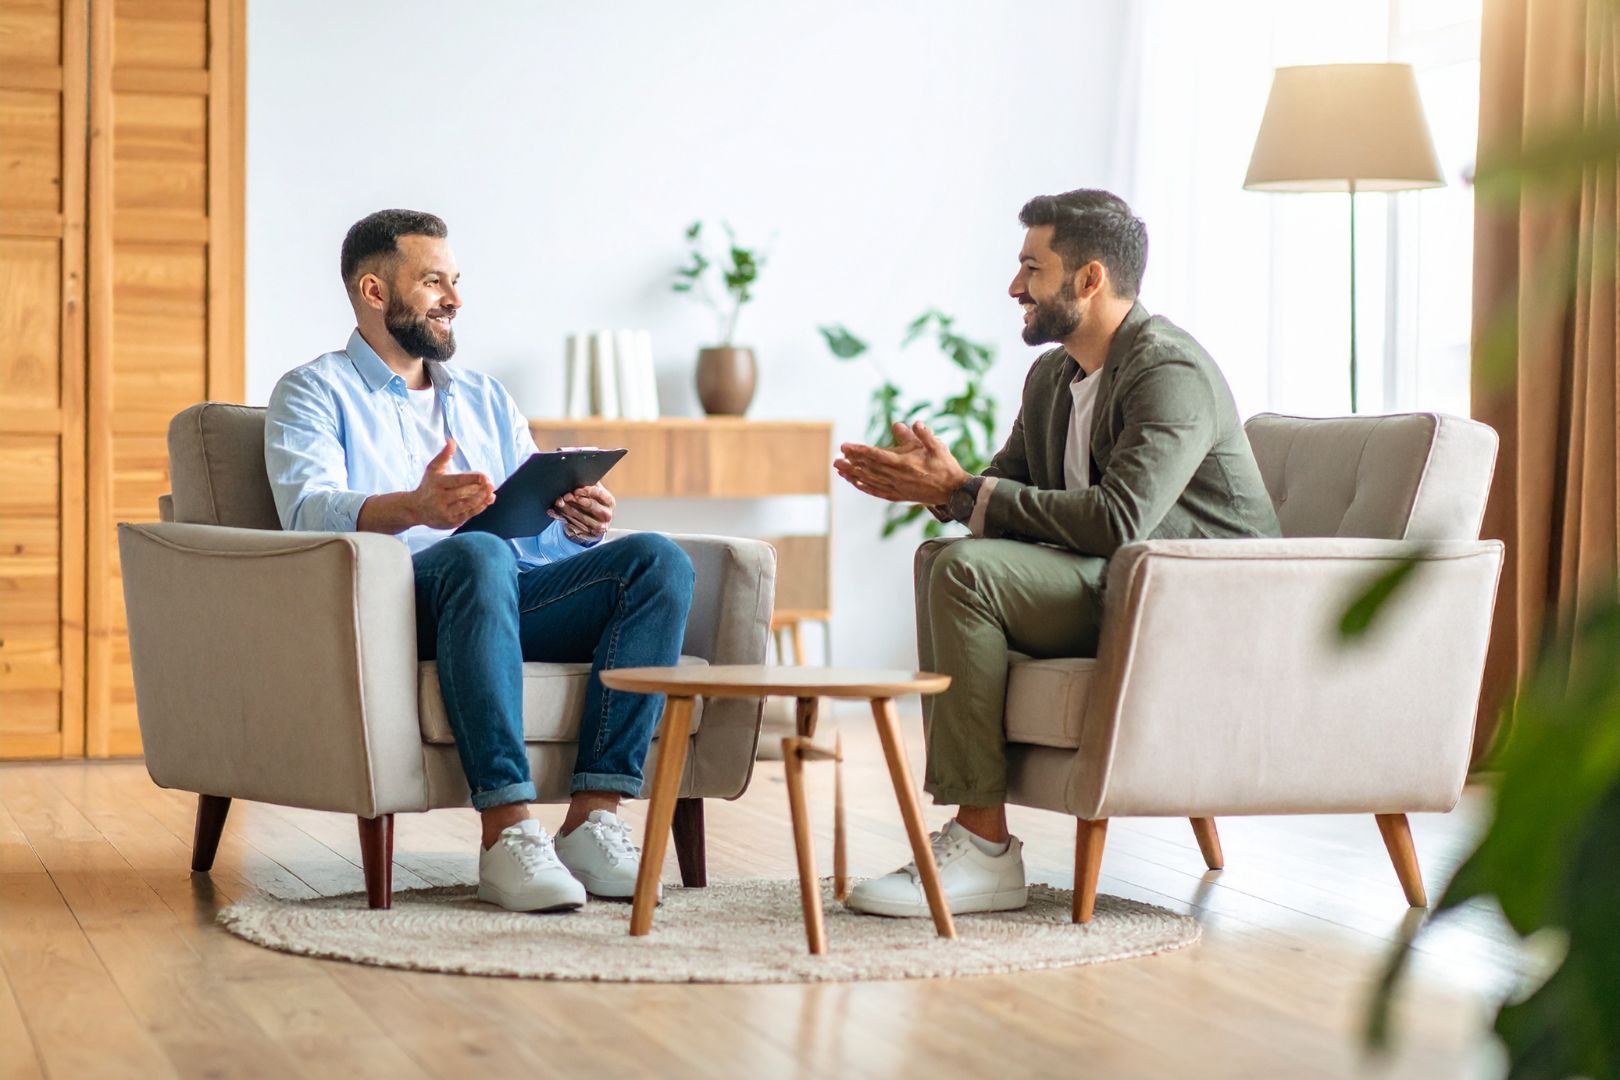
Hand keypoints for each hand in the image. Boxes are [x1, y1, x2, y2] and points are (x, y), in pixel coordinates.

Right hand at [411, 439, 495, 527]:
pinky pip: (468, 515)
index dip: (473, 478)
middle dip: (480, 489)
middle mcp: (440, 498)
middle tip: (491, 484)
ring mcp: (445, 511)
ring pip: (468, 505)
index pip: (458, 480)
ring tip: (491, 492)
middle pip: (465, 493)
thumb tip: (451, 440)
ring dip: (482, 499)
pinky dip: (479, 508)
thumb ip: (444, 455)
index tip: (485, 476)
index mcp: (438, 483)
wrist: (415, 509)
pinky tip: (487, 501)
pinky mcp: (450, 522)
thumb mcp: (433, 469)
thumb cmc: (428, 485)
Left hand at [550, 483, 613, 541]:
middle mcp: (606, 514)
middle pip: (591, 506)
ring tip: (558, 502)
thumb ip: (590, 485)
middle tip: (565, 496)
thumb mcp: (595, 494)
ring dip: (567, 509)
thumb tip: (578, 474)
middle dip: (576, 500)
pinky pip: (573, 525)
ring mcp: (598, 526)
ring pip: (581, 517)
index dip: (588, 491)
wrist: (596, 523)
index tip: (576, 490)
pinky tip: (553, 512)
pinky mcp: (588, 533)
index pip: (600, 494)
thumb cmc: (594, 503)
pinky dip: (561, 518)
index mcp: (609, 501)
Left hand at [834, 421, 970, 504]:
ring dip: (853, 474)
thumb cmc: (945, 466)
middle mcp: (898, 477)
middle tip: (836, 456)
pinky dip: (864, 487)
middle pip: (869, 468)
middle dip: (851, 462)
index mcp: (905, 463)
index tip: (846, 446)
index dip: (859, 450)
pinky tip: (854, 483)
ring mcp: (897, 488)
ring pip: (870, 481)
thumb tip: (914, 422)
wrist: (954, 491)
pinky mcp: (899, 495)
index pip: (877, 455)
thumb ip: (924, 435)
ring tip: (839, 468)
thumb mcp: (937, 446)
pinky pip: (877, 491)